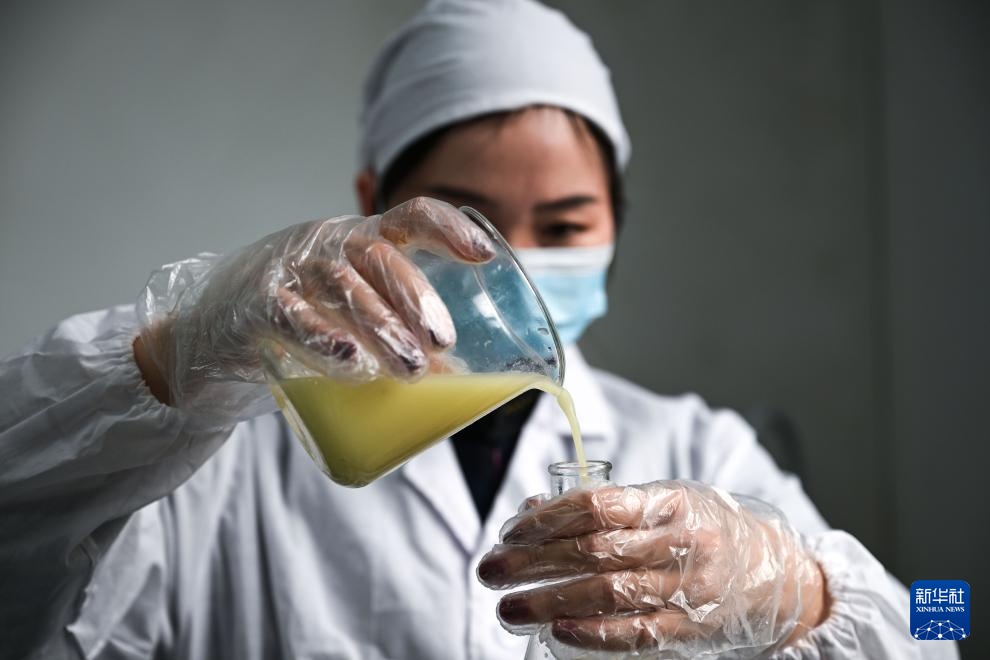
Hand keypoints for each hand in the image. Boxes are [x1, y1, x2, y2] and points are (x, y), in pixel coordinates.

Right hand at [136, 197, 493, 422]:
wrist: (209, 333)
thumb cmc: (297, 323)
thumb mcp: (347, 313)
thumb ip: (394, 334)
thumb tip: (456, 380)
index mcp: (358, 241)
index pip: (409, 217)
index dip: (448, 229)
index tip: (484, 255)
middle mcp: (326, 246)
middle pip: (378, 256)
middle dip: (416, 298)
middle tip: (443, 341)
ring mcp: (288, 271)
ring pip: (341, 287)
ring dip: (382, 327)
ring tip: (412, 366)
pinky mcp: (254, 305)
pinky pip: (291, 317)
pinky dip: (323, 340)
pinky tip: (350, 362)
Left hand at [478, 480, 827, 657]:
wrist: (772, 570)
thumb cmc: (701, 528)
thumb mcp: (661, 503)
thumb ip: (603, 506)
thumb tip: (533, 510)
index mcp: (669, 501)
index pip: (596, 505)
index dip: (546, 520)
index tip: (509, 533)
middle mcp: (682, 542)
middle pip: (595, 551)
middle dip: (533, 562)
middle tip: (490, 572)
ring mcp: (690, 587)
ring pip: (611, 594)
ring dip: (551, 601)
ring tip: (509, 607)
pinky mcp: (692, 627)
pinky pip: (637, 632)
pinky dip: (594, 634)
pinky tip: (557, 630)